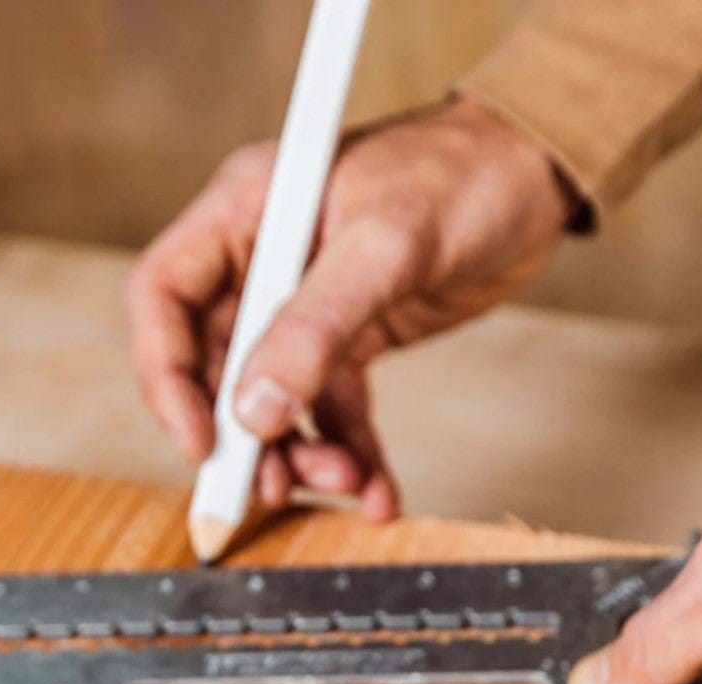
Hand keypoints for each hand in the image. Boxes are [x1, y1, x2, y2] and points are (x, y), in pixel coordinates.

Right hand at [126, 95, 571, 517]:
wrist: (535, 176)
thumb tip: (254, 410)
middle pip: (215, 368)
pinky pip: (335, 412)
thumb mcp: (387, 246)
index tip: (203, 444)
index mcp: (245, 212)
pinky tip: (377, 491)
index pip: (165, 299)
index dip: (168, 377)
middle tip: (274, 487)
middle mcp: (264, 261)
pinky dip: (351, 455)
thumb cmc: (463, 175)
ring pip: (275, 403)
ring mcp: (306, 306)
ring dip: (302, 456)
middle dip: (245, 437)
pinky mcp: (353, 340)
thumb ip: (317, 326)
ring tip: (345, 484)